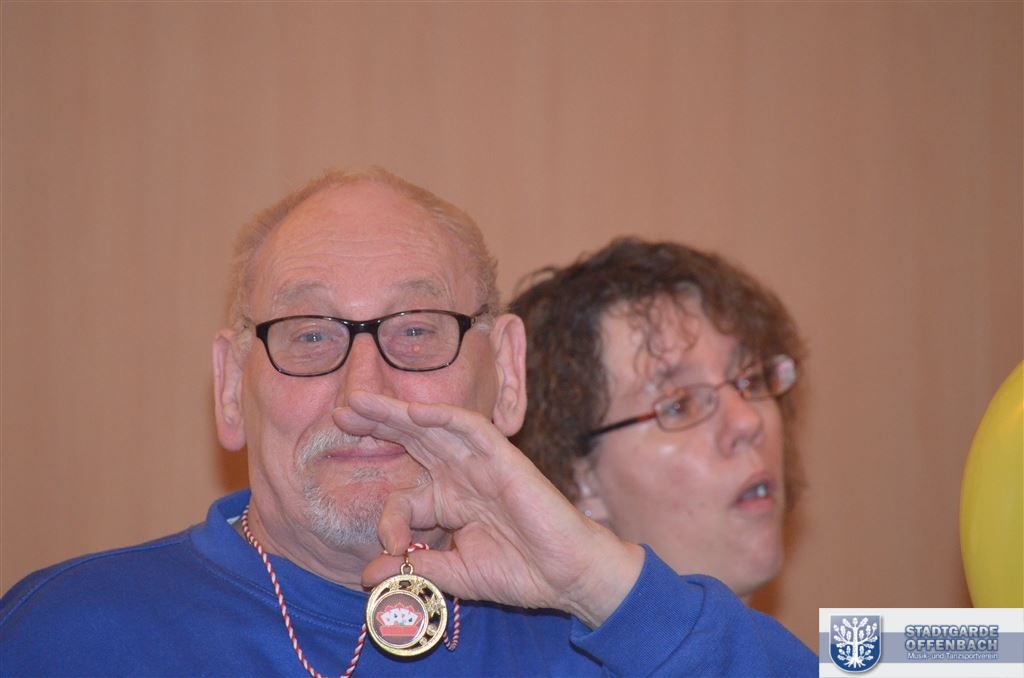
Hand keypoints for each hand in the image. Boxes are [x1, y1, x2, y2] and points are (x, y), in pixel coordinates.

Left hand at [332, 390, 644, 627]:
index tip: (389, 549)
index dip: (388, 520)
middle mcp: (461, 476)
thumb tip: (364, 575)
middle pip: (411, 442)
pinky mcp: (504, 458)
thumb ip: (412, 568)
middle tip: (340, 412)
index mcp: (449, 501)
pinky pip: (471, 429)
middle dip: (376, 426)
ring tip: (360, 402)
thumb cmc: (519, 572)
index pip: (404, 497)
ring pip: (433, 428)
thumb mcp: (453, 574)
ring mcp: (481, 464)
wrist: (567, 576)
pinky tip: (415, 411)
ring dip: (396, 413)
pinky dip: (443, 417)